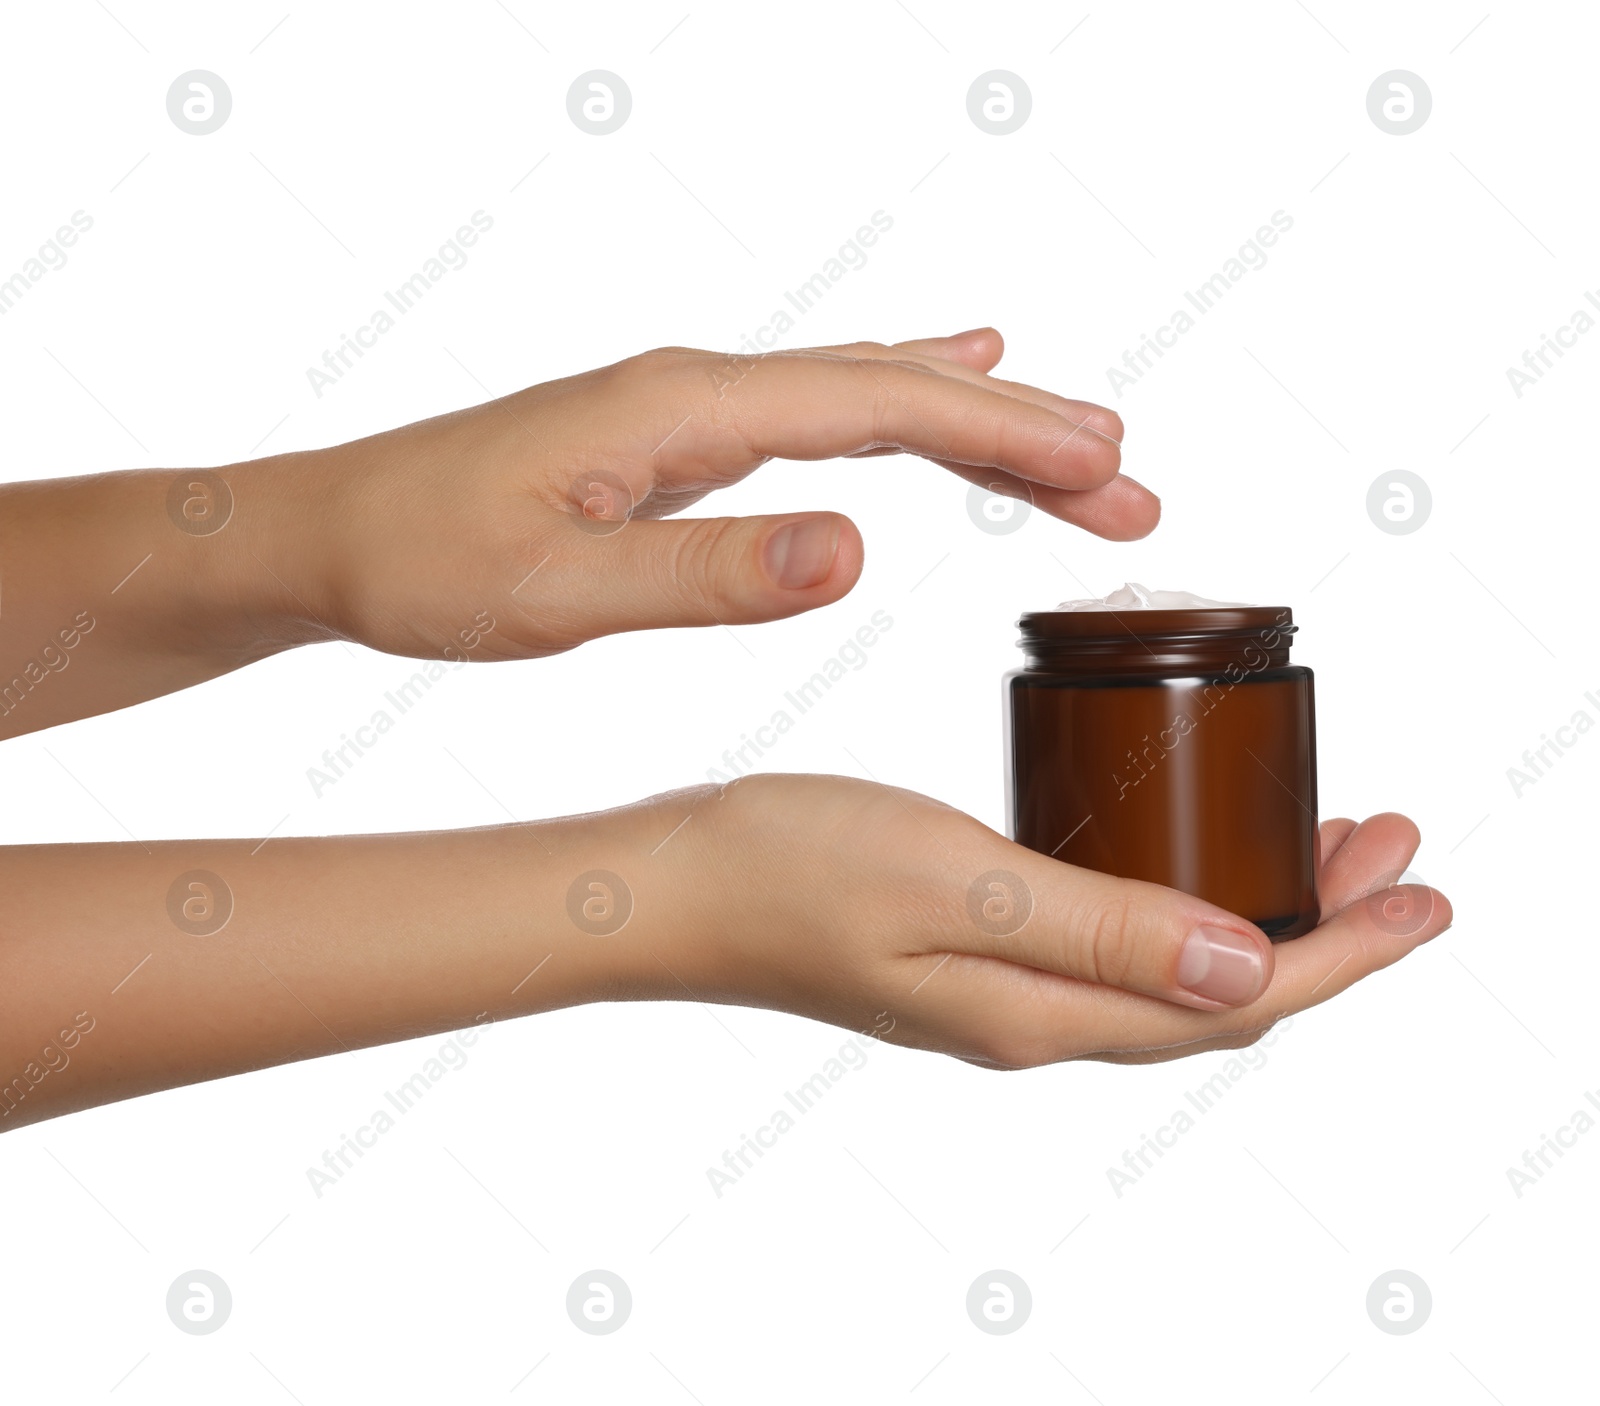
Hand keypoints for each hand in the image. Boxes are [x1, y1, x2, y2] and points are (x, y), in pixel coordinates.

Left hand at [245, 328, 1151, 660]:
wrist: (334, 532)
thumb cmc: (425, 562)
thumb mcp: (556, 595)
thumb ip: (703, 574)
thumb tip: (849, 549)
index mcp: (684, 410)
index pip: (877, 407)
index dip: (1001, 434)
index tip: (1103, 465)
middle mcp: (702, 387)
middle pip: (897, 388)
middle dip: (1025, 431)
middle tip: (1134, 483)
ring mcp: (694, 404)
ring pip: (870, 394)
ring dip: (983, 424)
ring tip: (1084, 456)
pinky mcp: (682, 436)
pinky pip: (824, 406)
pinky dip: (905, 400)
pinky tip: (946, 385)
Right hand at [656, 775, 1450, 1066]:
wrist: (670, 885)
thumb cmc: (791, 866)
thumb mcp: (960, 885)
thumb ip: (1106, 932)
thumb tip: (1254, 974)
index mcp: (1042, 1011)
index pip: (1236, 1003)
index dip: (1346, 957)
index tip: (1427, 897)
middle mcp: (1034, 1017)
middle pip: (1218, 994)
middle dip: (1323, 928)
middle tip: (1392, 848)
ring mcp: (999, 992)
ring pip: (1170, 970)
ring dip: (1255, 912)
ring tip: (1317, 850)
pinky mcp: (970, 954)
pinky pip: (1112, 946)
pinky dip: (1177, 904)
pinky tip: (1175, 856)